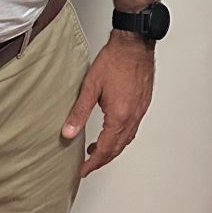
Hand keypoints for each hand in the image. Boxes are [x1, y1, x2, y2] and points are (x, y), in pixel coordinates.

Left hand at [61, 32, 154, 177]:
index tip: (83, 170)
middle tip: (89, 164)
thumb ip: (79, 112)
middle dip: (103, 159)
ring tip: (98, 148)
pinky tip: (114, 128)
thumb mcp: (91, 86)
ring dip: (113, 147)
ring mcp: (140, 109)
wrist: (134, 43)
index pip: (105, 149)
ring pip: (127, 138)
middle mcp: (133, 116)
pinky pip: (133, 127)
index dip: (93, 163)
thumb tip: (68, 132)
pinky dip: (122, 135)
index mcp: (119, 116)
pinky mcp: (144, 102)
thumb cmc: (115, 59)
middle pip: (118, 148)